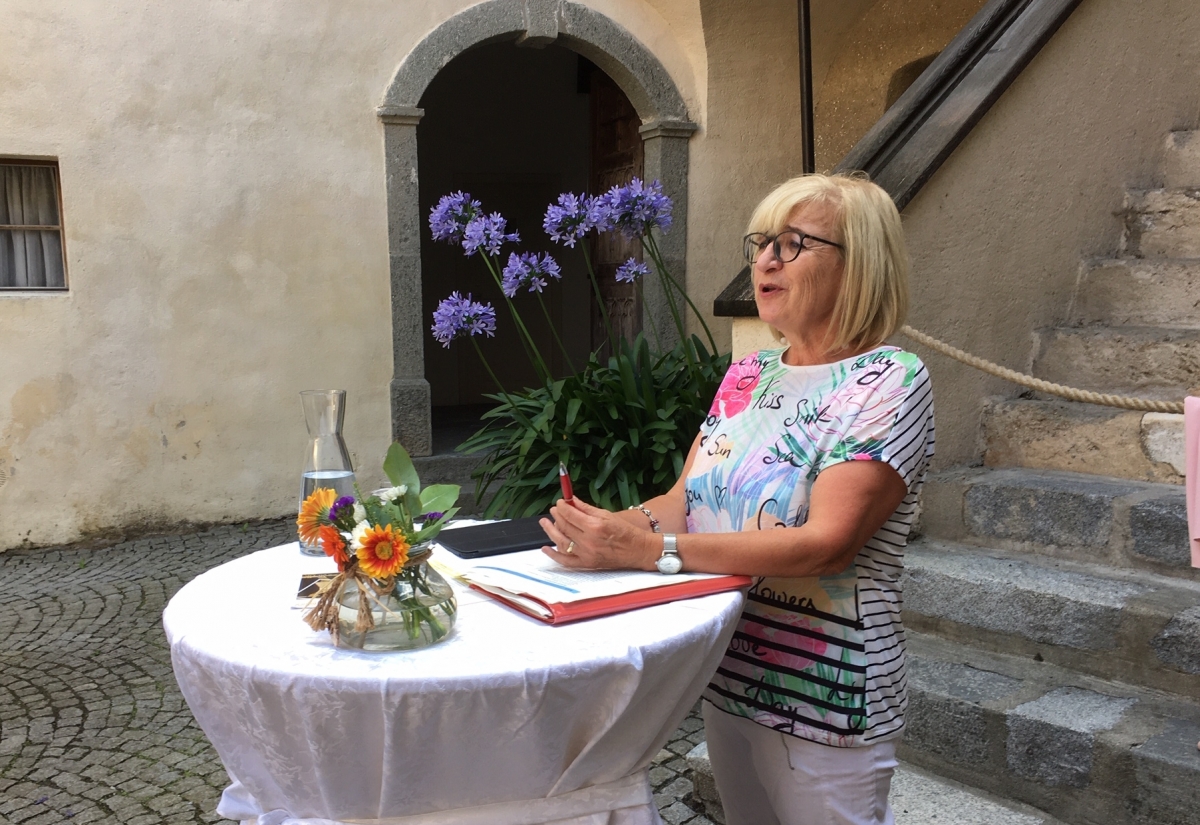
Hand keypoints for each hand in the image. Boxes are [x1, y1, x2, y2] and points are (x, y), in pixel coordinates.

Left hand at [539, 498, 656, 570]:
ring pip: (562, 542)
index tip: (560, 502)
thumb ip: (586, 508)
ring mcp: (586, 554)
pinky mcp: (587, 564)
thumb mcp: (607, 515)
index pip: (571, 515)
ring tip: (545, 523)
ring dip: (551, 531)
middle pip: (565, 527)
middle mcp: (588, 541)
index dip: (562, 507)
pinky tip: (546, 548)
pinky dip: (554, 555)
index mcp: (595, 526)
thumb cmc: (625, 532)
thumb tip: (572, 501)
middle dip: (557, 516)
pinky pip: (566, 561)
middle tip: (554, 510)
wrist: (637, 550)